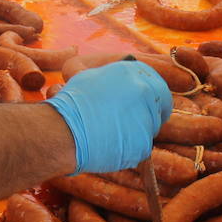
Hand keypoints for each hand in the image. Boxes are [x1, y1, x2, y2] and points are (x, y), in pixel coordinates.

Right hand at [46, 62, 171, 173]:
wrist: (63, 130)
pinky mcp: (143, 143)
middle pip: (158, 107)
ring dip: (136, 132)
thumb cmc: (72, 104)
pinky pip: (141, 147)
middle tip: (130, 123)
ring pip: (149, 128)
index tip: (145, 104)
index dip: (151, 96)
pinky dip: (129, 149)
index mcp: (133, 72)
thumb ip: (116, 81)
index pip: (157, 84)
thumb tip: (123, 86)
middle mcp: (144, 91)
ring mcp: (146, 118)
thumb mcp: (93, 78)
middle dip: (148, 114)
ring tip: (111, 134)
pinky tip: (110, 145)